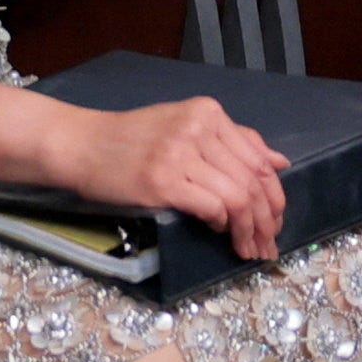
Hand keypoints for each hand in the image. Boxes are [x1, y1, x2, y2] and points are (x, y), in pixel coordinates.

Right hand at [58, 91, 290, 268]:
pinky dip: (222, 224)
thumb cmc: (132, 138)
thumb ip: (232, 141)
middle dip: (266, 221)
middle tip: (266, 245)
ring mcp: (179, 153)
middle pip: (252, 182)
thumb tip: (279, 162)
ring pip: (237, 198)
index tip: (275, 222)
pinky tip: (217, 231)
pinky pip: (212, 207)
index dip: (274, 197)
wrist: (82, 144)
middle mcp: (198, 127)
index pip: (259, 160)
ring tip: (247, 249)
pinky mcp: (163, 181)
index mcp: (208, 112)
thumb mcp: (184, 126)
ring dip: (248, 231)